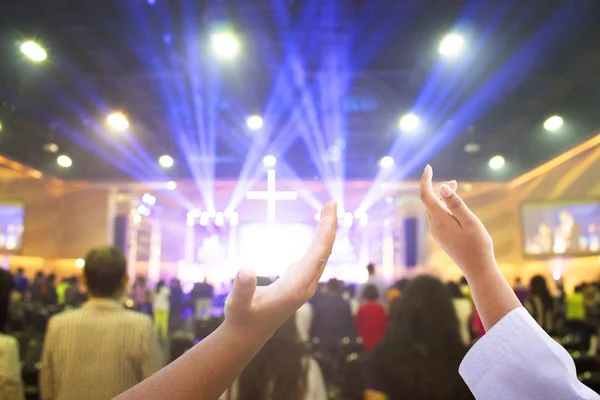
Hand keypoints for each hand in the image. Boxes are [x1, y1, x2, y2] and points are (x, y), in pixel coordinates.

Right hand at [224, 201, 337, 334]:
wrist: (247, 335)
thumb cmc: (241, 318)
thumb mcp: (237, 304)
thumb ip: (242, 289)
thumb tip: (244, 270)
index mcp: (295, 288)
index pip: (317, 254)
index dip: (325, 231)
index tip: (330, 211)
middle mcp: (305, 285)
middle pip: (324, 252)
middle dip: (329, 226)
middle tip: (332, 203)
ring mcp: (304, 284)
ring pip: (321, 255)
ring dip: (326, 233)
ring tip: (328, 211)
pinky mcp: (299, 283)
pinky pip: (314, 258)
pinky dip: (319, 241)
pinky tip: (320, 232)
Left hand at [420, 165, 494, 277]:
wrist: (477, 269)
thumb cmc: (477, 245)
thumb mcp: (470, 221)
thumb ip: (456, 204)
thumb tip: (442, 187)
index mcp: (440, 220)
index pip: (426, 195)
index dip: (425, 180)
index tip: (428, 167)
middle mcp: (434, 226)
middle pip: (429, 201)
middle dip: (437, 188)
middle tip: (455, 182)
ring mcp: (437, 233)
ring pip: (434, 209)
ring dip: (442, 198)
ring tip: (455, 189)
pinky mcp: (441, 237)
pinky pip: (438, 217)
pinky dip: (444, 207)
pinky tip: (454, 207)